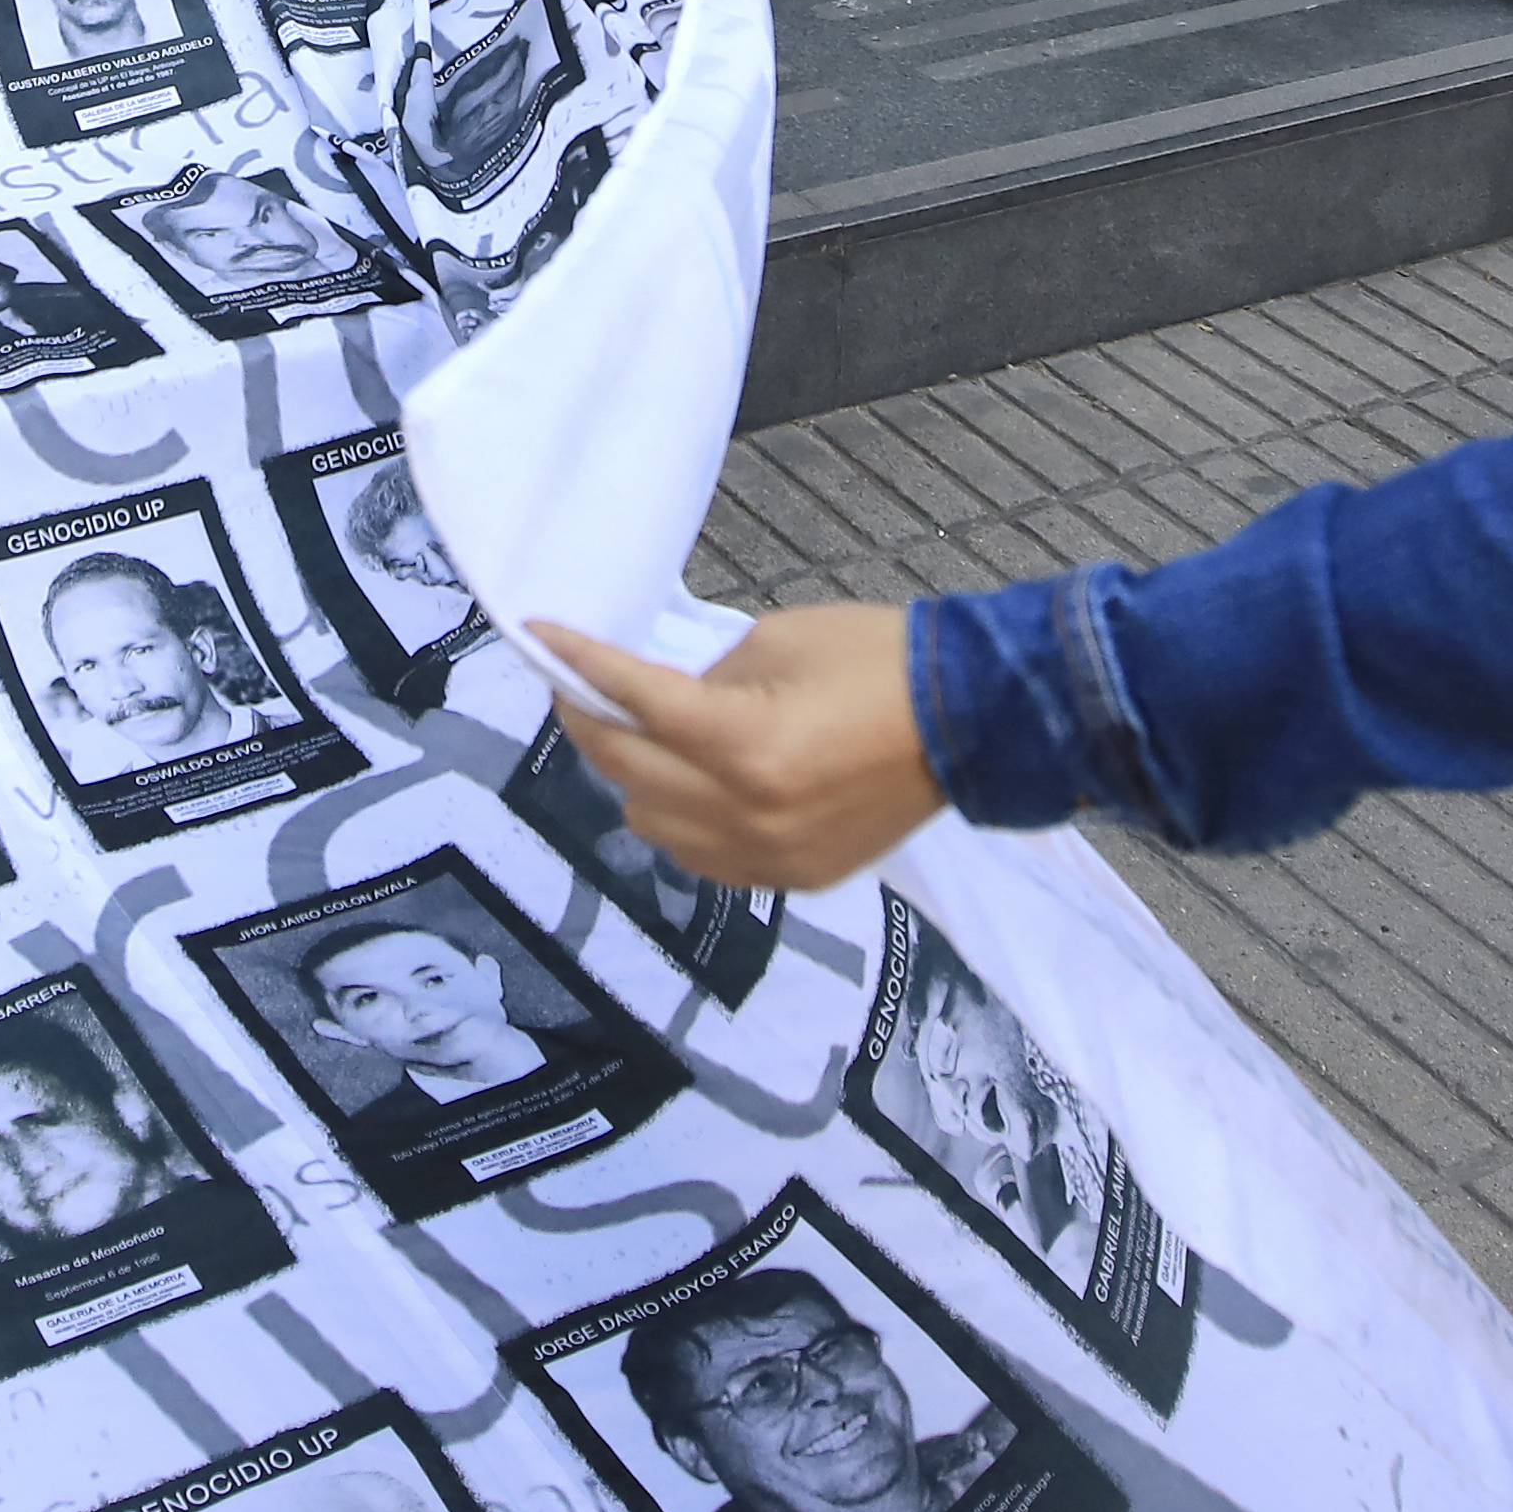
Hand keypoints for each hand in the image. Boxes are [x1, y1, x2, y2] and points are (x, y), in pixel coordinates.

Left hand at [523, 603, 943, 890]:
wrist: (972, 719)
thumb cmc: (878, 659)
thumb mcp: (777, 640)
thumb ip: (703, 676)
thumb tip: (652, 697)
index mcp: (746, 743)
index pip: (634, 703)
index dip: (579, 662)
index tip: (540, 634)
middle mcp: (748, 813)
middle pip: (626, 772)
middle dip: (590, 722)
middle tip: (578, 687)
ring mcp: (770, 855)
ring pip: (651, 826)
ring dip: (633, 779)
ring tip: (643, 739)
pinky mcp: (794, 878)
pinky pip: (702, 858)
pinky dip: (681, 819)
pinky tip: (692, 785)